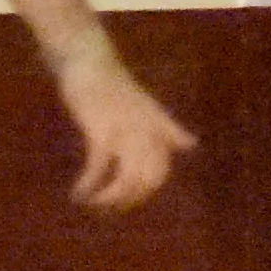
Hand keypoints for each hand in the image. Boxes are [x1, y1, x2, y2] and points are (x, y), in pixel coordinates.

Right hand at [52, 40, 195, 212]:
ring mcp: (125, 134)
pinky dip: (88, 185)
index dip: (145, 192)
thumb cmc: (116, 84)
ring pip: (125, 181)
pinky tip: (78, 194)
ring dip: (109, 199)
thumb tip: (192, 144)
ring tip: (93, 204)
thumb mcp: (149, 107)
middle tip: (108, 209)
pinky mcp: (102, 132)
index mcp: (158, 130)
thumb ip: (169, 129)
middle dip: (127, 200)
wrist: (90, 61)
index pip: (160, 172)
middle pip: (145, 182)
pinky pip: (98, 168)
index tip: (126, 199)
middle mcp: (146, 134)